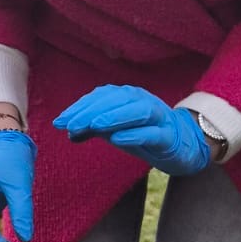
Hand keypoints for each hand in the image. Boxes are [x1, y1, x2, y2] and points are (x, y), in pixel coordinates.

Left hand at [53, 86, 210, 175]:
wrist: (181, 144)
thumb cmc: (143, 132)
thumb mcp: (114, 129)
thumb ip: (93, 128)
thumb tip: (69, 132)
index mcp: (127, 97)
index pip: (100, 97)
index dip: (79, 107)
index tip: (59, 121)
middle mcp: (142, 101)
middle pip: (117, 101)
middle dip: (91, 112)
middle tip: (70, 125)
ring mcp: (158, 117)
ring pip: (138, 111)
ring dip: (114, 116)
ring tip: (94, 126)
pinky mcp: (168, 137)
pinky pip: (153, 133)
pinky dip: (135, 134)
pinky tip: (117, 139)